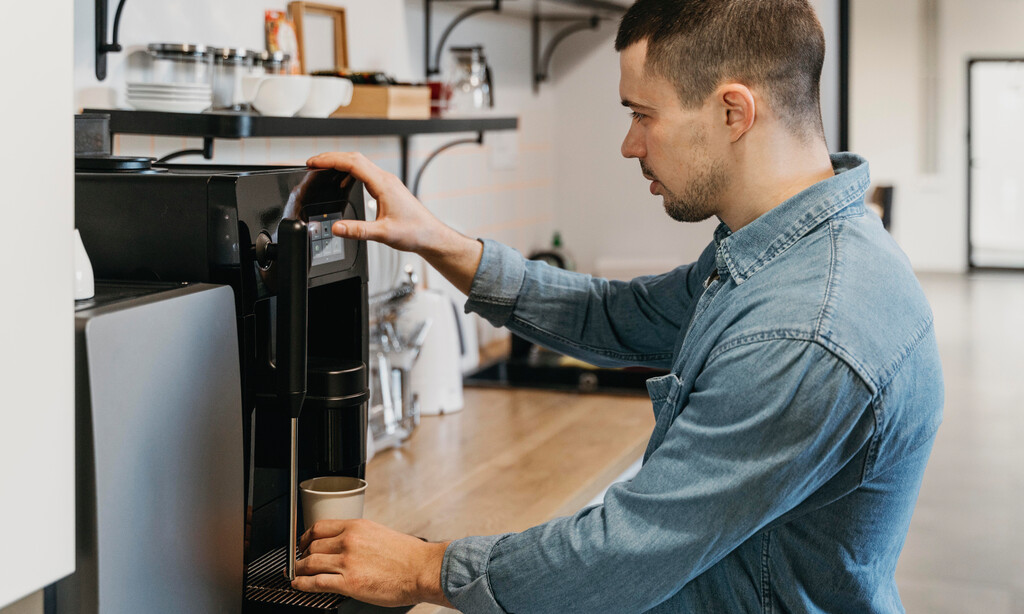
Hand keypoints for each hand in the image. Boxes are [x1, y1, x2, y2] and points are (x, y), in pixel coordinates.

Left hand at [290, 518, 452, 607]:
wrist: (422, 570)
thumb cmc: (407, 556)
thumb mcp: (379, 535)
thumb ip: (359, 538)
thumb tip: (344, 546)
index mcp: (357, 526)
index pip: (319, 527)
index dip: (305, 537)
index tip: (302, 543)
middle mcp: (349, 541)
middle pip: (311, 545)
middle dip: (301, 555)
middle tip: (298, 561)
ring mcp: (347, 562)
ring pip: (309, 563)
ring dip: (298, 570)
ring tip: (296, 574)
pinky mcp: (349, 583)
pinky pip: (316, 582)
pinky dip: (302, 584)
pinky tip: (298, 586)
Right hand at [306, 152, 482, 293]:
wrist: (431, 235)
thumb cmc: (414, 232)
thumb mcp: (383, 234)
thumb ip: (357, 231)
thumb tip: (336, 228)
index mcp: (384, 184)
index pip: (353, 163)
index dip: (330, 160)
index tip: (314, 163)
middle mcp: (386, 179)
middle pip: (354, 158)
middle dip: (331, 158)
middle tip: (312, 164)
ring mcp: (387, 182)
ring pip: (360, 164)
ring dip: (341, 164)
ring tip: (324, 170)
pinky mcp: (388, 188)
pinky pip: (366, 173)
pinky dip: (351, 173)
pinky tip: (343, 183)